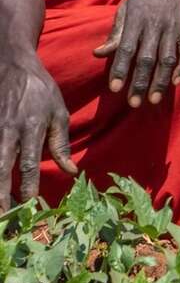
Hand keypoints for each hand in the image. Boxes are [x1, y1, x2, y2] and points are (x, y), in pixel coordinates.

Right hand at [0, 52, 75, 210]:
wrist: (12, 63)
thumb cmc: (39, 90)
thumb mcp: (58, 111)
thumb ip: (61, 142)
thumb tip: (71, 171)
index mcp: (31, 127)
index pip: (28, 165)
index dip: (27, 188)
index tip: (29, 208)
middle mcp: (8, 130)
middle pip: (1, 169)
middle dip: (0, 195)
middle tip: (3, 219)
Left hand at [93, 0, 179, 106]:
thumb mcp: (125, 9)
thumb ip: (115, 33)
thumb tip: (98, 53)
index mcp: (136, 20)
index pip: (126, 48)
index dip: (121, 69)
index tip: (116, 88)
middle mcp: (154, 25)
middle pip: (147, 58)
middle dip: (140, 82)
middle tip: (134, 103)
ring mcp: (172, 27)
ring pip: (167, 58)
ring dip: (161, 80)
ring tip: (154, 99)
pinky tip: (176, 81)